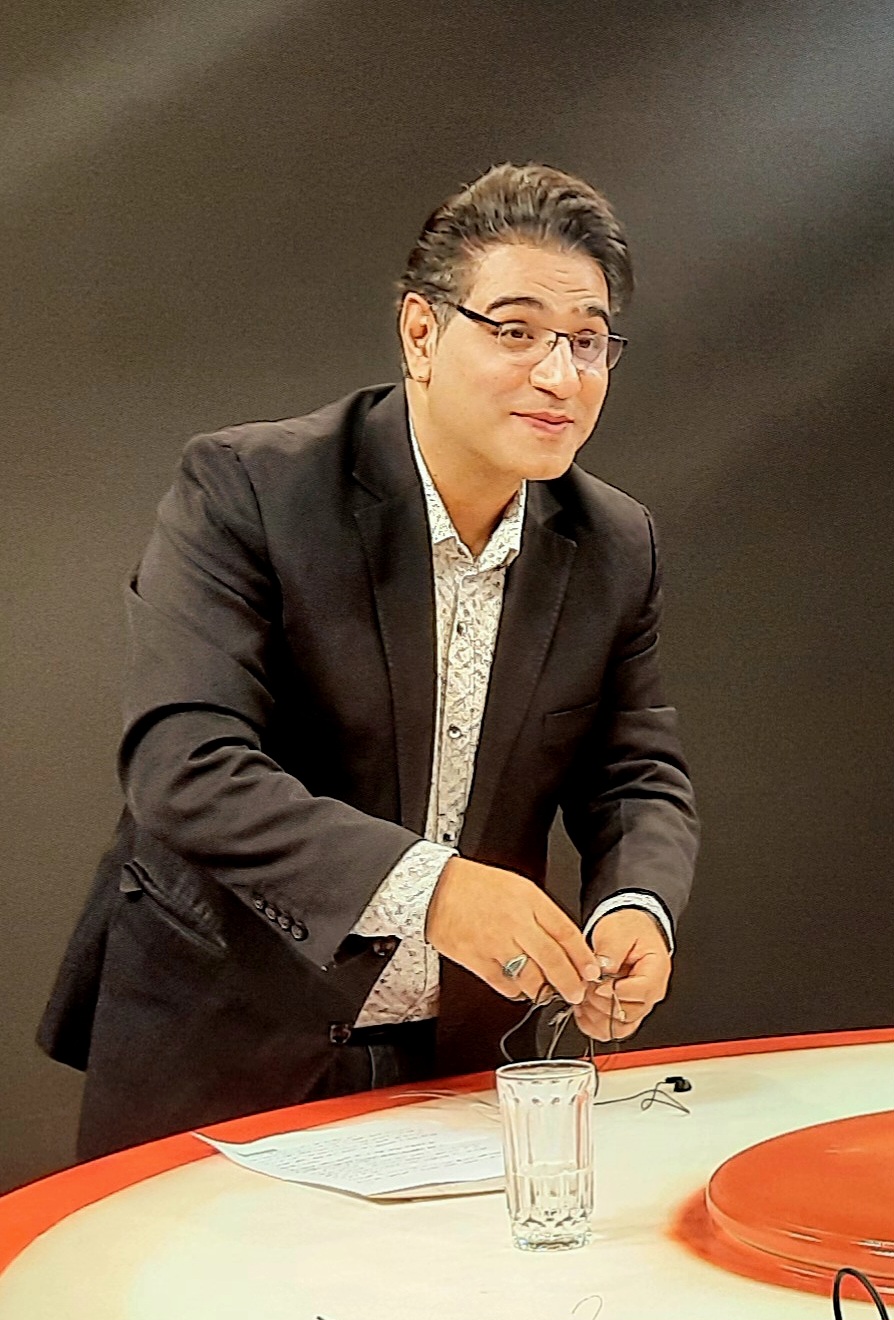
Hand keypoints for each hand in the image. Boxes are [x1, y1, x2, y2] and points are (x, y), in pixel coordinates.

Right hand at [425, 857, 600, 1004]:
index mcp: (529, 900)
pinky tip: (519, 988)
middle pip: (553, 960)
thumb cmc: (477, 886)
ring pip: (530, 977)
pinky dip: (515, 991)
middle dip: (570, 982)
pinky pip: (504, 985)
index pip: (566, 933)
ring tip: (547, 992)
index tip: (591, 971)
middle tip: (576, 993)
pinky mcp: (476, 960)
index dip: (583, 957)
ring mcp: (495, 943)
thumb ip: (542, 913)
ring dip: (543, 990)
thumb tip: (564, 942)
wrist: (436, 888)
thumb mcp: (518, 887)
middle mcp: (515, 922)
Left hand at [573, 908, 671, 1041]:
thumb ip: (611, 949)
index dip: (615, 991)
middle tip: (586, 986)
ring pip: (618, 1028)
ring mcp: (636, 1006)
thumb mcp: (618, 930)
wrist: (629, 931)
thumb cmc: (629, 930)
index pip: (640, 993)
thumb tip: (602, 969)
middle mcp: (649, 994)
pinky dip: (592, 1024)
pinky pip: (609, 1030)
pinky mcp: (623, 1013)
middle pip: (628, 1014)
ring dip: (595, 1016)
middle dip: (601, 1002)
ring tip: (582, 997)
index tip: (597, 983)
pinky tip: (582, 1008)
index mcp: (656, 972)